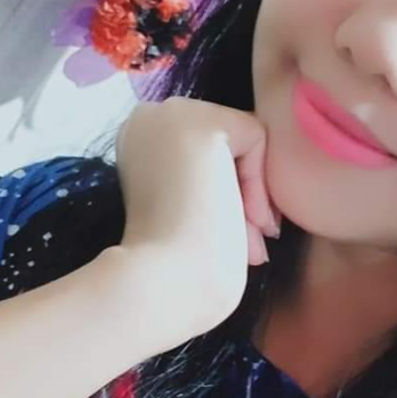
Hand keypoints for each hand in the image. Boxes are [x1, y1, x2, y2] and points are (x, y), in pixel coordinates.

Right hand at [114, 96, 280, 345]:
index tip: (226, 235)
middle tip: (251, 241)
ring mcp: (172, 115)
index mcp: (138, 142)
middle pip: (227, 140)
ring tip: (252, 239)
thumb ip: (204, 182)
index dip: (225, 191)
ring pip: (244, 140)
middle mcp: (148, 119)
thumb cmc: (176, 262)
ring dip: (253, 193)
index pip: (205, 149)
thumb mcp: (186, 208)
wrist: (164, 282)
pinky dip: (259, 183)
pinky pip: (257, 138)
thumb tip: (243, 181)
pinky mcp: (202, 123)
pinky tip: (245, 219)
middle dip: (244, 192)